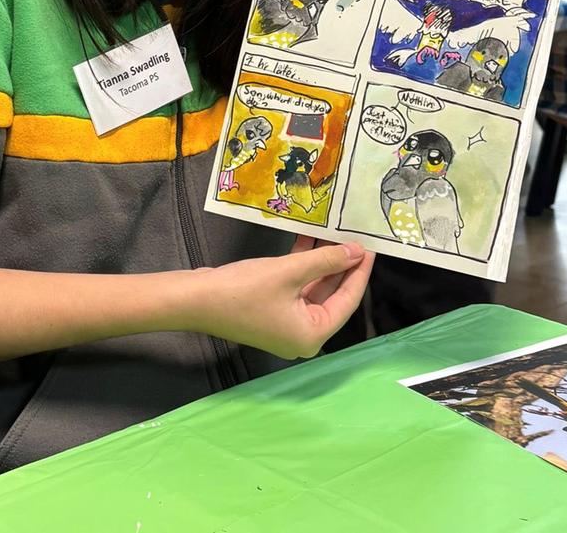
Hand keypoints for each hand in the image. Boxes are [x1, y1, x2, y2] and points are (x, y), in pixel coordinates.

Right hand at [192, 242, 373, 359]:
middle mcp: (303, 334)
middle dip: (341, 264)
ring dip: (321, 261)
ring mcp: (286, 323)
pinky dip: (302, 265)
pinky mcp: (272, 310)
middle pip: (331, 295)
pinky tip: (308, 239)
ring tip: (334, 232)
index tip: (370, 247)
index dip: (359, 271)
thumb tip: (356, 252)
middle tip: (354, 236)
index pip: (347, 301)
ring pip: (313, 288)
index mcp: (313, 334)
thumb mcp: (289, 272)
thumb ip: (326, 261)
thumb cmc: (244, 290)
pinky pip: (296, 287)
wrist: (196, 299)